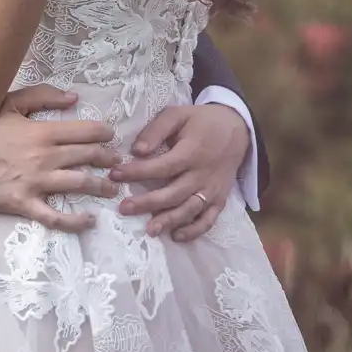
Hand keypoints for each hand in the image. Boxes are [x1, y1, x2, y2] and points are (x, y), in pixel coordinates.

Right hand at [0, 86, 119, 232]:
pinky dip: (75, 221)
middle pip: (87, 157)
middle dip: (108, 159)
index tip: (112, 136)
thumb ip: (42, 97)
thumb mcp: (9, 103)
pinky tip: (89, 221)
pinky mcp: (24, 203)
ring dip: (101, 186)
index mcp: (42, 132)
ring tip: (112, 188)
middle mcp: (45, 157)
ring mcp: (36, 182)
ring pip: (78, 184)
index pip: (85, 132)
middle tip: (118, 163)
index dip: (104, 134)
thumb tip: (74, 98)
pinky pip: (54, 216)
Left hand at [110, 104, 249, 241]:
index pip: (162, 167)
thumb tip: (137, 151)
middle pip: (173, 193)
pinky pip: (209, 220)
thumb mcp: (178, 114)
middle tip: (123, 209)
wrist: (237, 129)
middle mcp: (203, 174)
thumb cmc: (201, 121)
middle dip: (147, 203)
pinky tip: (176, 236)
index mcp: (192, 152)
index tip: (114, 175)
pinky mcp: (220, 199)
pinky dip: (194, 231)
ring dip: (169, 221)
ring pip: (190, 210)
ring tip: (149, 230)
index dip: (137, 172)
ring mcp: (212, 190)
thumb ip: (157, 130)